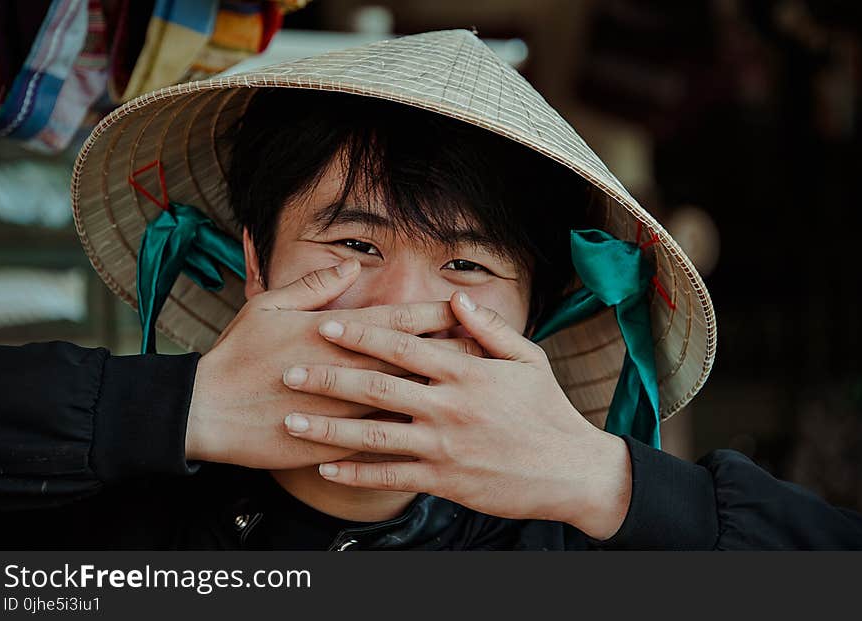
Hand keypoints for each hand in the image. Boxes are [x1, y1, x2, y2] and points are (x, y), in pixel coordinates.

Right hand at [186, 259, 482, 470]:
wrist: (205, 413)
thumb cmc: (236, 355)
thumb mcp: (268, 306)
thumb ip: (313, 285)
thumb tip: (349, 263)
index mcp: (335, 334)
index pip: (398, 320)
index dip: (436, 315)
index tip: (467, 308)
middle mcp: (348, 371)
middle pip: (413, 360)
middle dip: (453, 353)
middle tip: (490, 349)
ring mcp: (344, 410)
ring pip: (404, 402)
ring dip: (440, 394)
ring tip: (475, 392)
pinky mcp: (335, 442)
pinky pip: (381, 441)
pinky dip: (410, 436)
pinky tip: (437, 435)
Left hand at [280, 291, 632, 539]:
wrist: (571, 472)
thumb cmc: (548, 411)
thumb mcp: (529, 359)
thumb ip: (489, 328)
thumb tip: (455, 299)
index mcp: (466, 372)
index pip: (403, 347)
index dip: (361, 335)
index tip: (326, 325)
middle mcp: (448, 408)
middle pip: (377, 387)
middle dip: (329, 377)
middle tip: (289, 370)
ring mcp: (443, 447)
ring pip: (373, 436)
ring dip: (328, 427)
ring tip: (292, 420)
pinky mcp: (443, 481)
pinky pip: (390, 477)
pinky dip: (355, 474)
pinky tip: (326, 467)